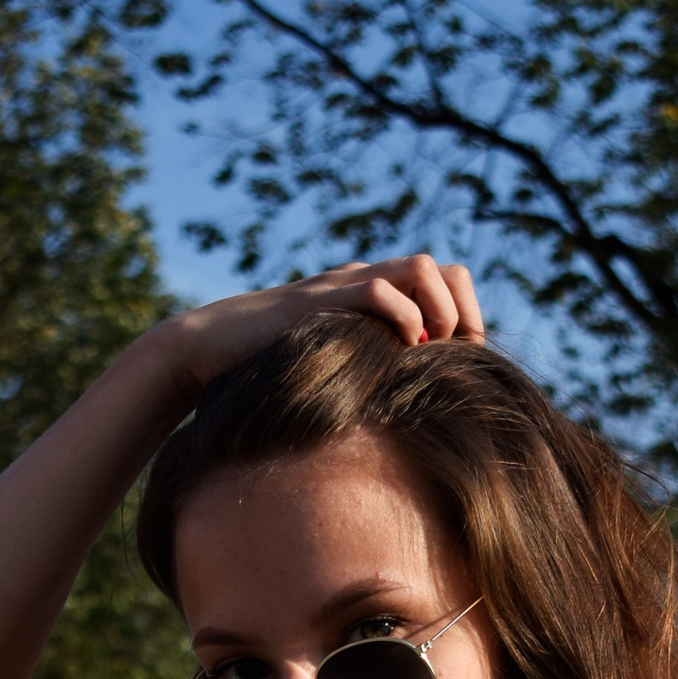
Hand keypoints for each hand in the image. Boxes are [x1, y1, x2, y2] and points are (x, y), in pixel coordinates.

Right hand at [159, 255, 485, 395]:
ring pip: (421, 267)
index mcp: (374, 293)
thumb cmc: (269, 368)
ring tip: (430, 349)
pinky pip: (379, 291)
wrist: (210, 347)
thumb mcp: (330, 368)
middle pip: (445, 268)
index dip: (467, 316)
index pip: (445, 281)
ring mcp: (344, 285)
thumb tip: (407, 411)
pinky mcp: (322, 299)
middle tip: (458, 355)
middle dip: (463, 312)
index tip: (466, 361)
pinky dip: (403, 318)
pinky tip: (400, 350)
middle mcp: (366, 279)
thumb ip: (366, 372)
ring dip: (440, 310)